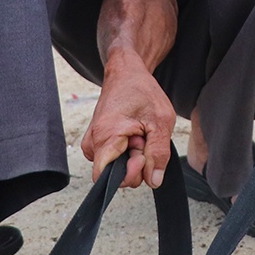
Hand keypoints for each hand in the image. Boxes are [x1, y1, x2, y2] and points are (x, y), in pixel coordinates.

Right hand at [81, 58, 175, 189]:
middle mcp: (93, 143)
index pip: (105, 178)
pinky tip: (134, 136)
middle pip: (116, 176)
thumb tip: (154, 180)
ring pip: (117, 169)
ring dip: (134, 157)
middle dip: (137, 163)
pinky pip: (115, 160)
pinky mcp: (98, 144)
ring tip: (140, 134)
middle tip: (145, 138)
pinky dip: (128, 153)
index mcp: (106, 136)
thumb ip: (158, 153)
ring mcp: (93, 144)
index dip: (128, 175)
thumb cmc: (141, 91)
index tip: (142, 156)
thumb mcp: (161, 121)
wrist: (126, 74)